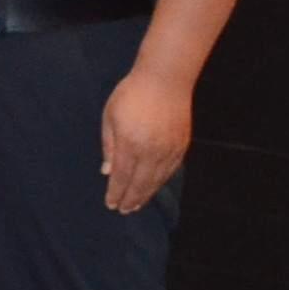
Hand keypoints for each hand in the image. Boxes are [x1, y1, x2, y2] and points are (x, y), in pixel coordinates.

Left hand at [99, 59, 194, 213]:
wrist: (165, 79)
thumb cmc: (131, 94)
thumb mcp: (110, 116)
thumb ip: (109, 145)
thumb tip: (107, 171)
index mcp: (130, 144)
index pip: (122, 176)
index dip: (116, 193)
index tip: (111, 204)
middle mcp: (151, 151)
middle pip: (140, 183)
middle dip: (130, 199)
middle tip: (123, 210)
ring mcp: (169, 150)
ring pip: (157, 180)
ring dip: (146, 194)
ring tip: (136, 204)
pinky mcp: (181, 146)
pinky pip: (170, 171)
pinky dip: (160, 182)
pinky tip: (153, 187)